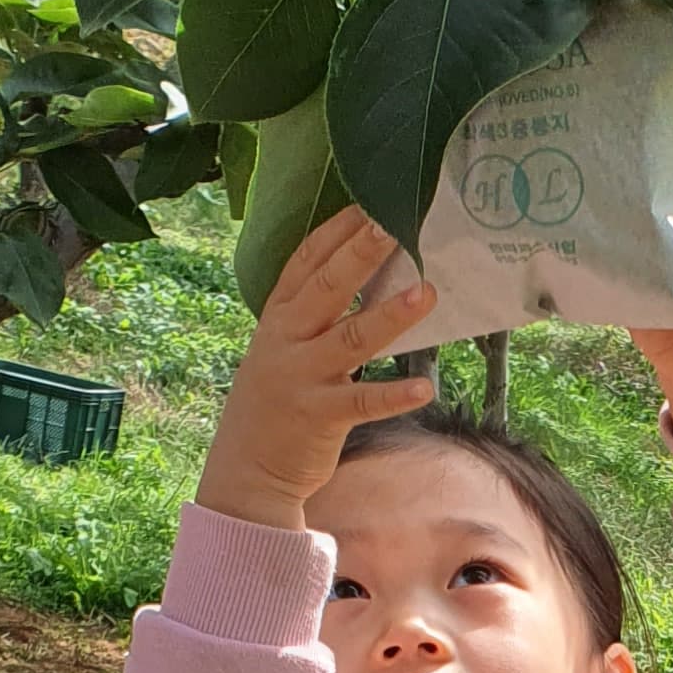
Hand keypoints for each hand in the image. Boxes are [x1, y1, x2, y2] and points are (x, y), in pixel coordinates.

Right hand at [198, 205, 437, 527]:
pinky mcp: (320, 416)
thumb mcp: (282, 348)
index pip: (304, 261)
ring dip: (391, 315)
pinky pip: (363, 401)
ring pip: (351, 339)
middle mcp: (286, 341)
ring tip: (427, 292)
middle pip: (326, 288)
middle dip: (361, 254)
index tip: (367, 202)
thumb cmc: (275, 401)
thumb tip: (367, 274)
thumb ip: (314, 314)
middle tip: (394, 224)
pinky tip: (425, 388)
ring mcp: (302, 378)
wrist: (245, 470)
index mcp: (278, 318)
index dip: (335, 231)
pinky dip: (395, 395)